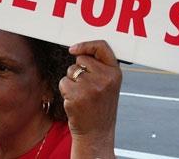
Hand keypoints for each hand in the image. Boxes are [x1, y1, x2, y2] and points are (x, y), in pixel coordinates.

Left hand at [60, 40, 121, 158]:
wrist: (97, 132)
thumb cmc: (100, 106)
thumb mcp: (109, 84)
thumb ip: (100, 66)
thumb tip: (79, 50)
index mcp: (115, 73)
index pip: (102, 47)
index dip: (86, 45)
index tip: (73, 49)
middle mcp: (105, 78)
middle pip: (81, 59)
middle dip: (79, 70)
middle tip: (86, 88)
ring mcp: (91, 87)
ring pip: (71, 71)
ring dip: (71, 81)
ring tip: (82, 96)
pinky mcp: (77, 96)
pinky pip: (63, 82)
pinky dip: (65, 91)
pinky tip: (75, 101)